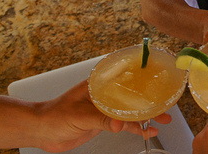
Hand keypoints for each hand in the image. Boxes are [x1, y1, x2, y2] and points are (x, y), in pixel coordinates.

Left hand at [36, 80, 171, 152]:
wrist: (41, 131)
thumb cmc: (54, 115)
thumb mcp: (79, 115)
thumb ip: (101, 119)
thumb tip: (120, 124)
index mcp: (99, 83)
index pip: (125, 77)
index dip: (142, 79)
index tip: (158, 80)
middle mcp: (105, 94)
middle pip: (132, 94)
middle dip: (150, 100)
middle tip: (166, 104)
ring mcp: (105, 108)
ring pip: (131, 110)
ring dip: (147, 115)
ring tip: (164, 119)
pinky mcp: (104, 122)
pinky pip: (124, 124)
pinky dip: (136, 128)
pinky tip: (147, 131)